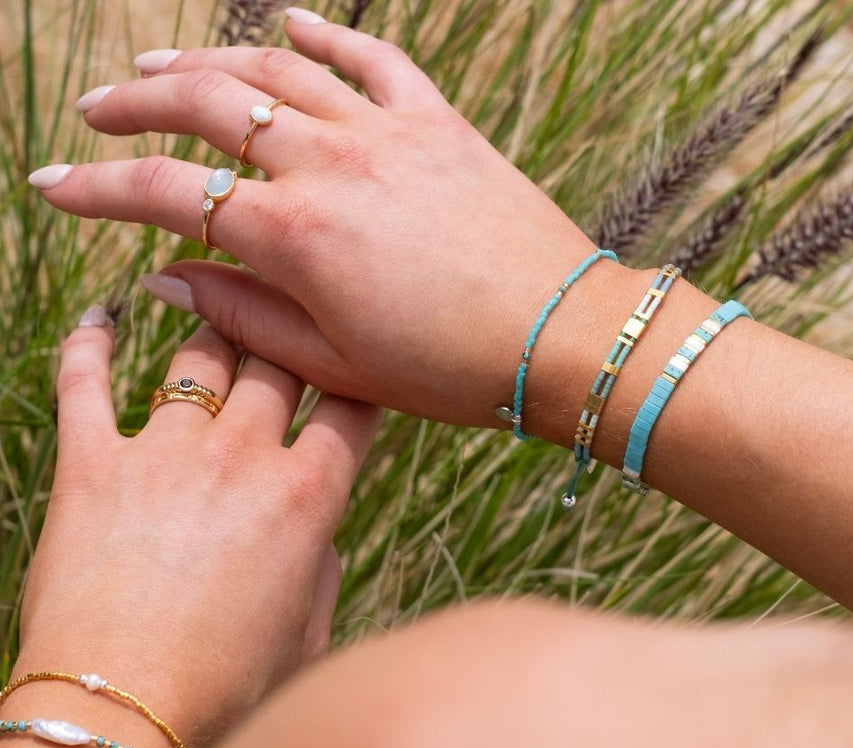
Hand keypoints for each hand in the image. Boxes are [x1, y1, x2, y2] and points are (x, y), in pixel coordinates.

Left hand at [16, 314, 379, 747]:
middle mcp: (243, 458)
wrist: (125, 713)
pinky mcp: (91, 464)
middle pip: (280, 363)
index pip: (352, 407)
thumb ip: (319, 563)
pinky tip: (100, 315)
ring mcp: (164, 453)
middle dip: (293, 338)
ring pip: (199, 356)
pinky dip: (91, 340)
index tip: (361, 363)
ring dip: (214, 328)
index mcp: (309, 496)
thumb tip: (312, 531)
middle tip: (293, 320)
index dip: (362, 376)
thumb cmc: (228, 687)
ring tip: (216, 306)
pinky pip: (86, 380)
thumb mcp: (310, 629)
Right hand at [30, 18, 623, 427]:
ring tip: (160, 62)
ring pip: (275, 68)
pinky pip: (372, 56)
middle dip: (136, 103)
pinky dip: (324, 32)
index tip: (53, 186)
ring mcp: (387, 133)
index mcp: (295, 237)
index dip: (97, 188)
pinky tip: (287, 18)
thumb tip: (170, 275)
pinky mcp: (439, 122)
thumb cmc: (453, 369)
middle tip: (97, 111)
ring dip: (207, 58)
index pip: (168, 194)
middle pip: (205, 105)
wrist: (560, 338)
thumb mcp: (336, 364)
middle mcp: (330, 164)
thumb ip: (245, 316)